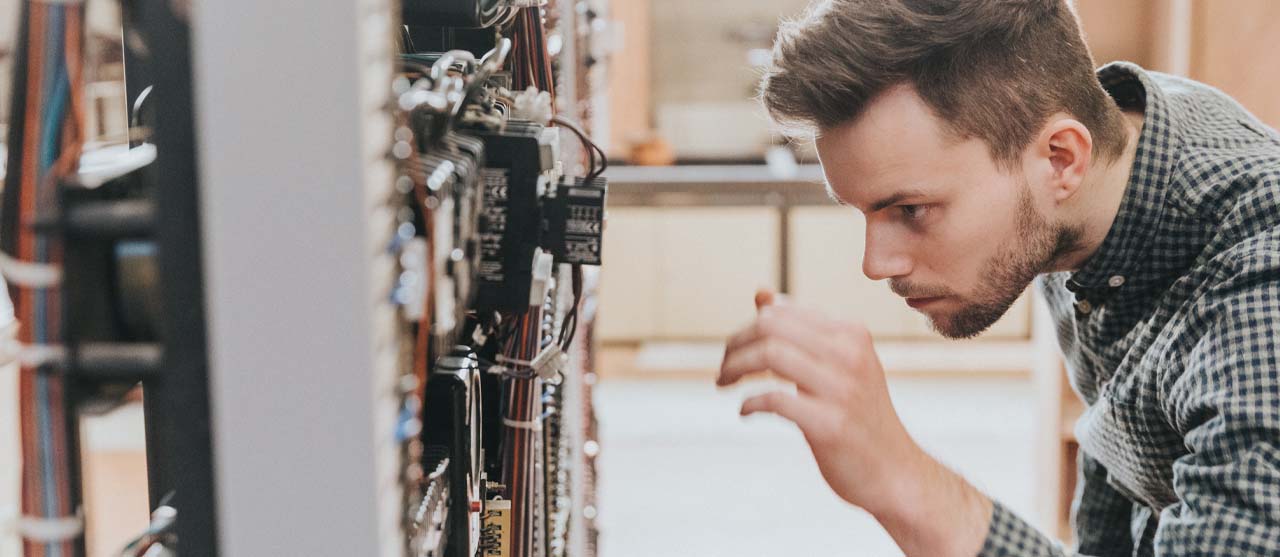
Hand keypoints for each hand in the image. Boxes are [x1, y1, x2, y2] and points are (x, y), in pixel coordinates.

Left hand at [717, 289, 990, 555]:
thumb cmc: (858, 415)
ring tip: (725, 383)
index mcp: (851, 333)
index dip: (747, 328)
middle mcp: (850, 354)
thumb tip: (761, 294)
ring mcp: (842, 390)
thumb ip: (800, 330)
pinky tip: (746, 411)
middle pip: (770, 326)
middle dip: (735, 345)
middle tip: (723, 369)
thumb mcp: (838, 363)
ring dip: (735, 368)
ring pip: (769, 355)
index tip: (734, 351)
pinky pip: (774, 399)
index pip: (781, 311)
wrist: (895, 471)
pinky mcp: (831, 425)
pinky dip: (750, 403)